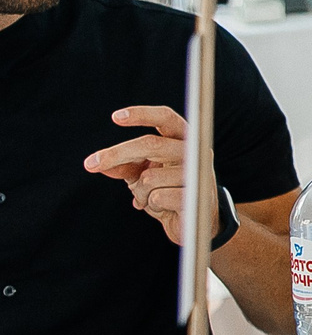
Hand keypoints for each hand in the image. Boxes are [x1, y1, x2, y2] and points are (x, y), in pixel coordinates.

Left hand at [84, 105, 194, 246]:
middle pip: (150, 144)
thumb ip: (125, 166)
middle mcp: (195, 151)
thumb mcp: (144, 174)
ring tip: (153, 198)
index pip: (165, 118)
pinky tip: (164, 208)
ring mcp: (198, 173)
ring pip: (149, 177)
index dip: (142, 114)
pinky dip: (152, 205)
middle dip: (116, 154)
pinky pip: (157, 198)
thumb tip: (101, 165)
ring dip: (141, 192)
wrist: (196, 220)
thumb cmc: (169, 190)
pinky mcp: (197, 196)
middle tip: (91, 164)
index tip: (115, 117)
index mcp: (184, 139)